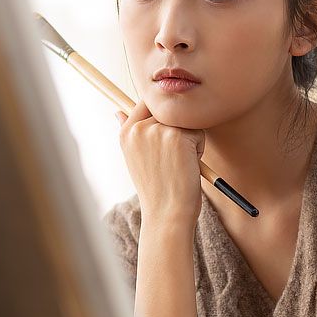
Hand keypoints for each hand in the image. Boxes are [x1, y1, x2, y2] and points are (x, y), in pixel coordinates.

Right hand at [115, 97, 204, 229]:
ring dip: (188, 140)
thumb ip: (130, 132)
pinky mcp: (177, 136)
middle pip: (169, 111)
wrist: (166, 213)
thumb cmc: (156, 189)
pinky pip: (198, 132)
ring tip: (177, 163)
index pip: (146, 103)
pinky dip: (198, 150)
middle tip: (171, 159)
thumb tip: (118, 111)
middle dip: (177, 131)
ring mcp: (157, 130)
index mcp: (126, 132)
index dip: (162, 118)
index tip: (165, 142)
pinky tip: (186, 167)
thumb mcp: (135, 159)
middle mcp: (138, 128)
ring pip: (185, 122)